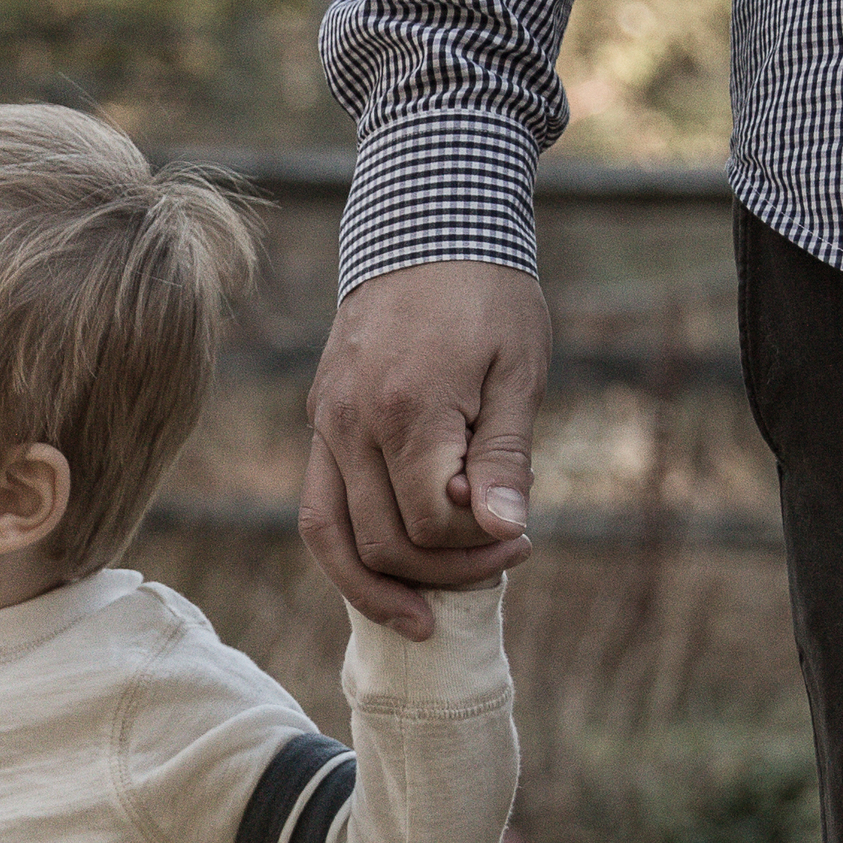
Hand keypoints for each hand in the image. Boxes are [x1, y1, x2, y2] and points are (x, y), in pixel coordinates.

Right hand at [298, 262, 549, 636]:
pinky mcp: (320, 421)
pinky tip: (388, 577)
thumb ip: (507, 454)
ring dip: (377, 589)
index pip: (432, 520)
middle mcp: (350, 422)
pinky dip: (349, 553)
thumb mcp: (519, 368)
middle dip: (445, 570)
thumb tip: (503, 531)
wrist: (426, 222)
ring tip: (423, 621)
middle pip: (382, 540)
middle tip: (503, 559)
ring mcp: (325, 423)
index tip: (522, 534)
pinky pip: (320, 507)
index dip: (479, 543)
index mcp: (408, 408)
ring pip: (330, 537)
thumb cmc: (488, 293)